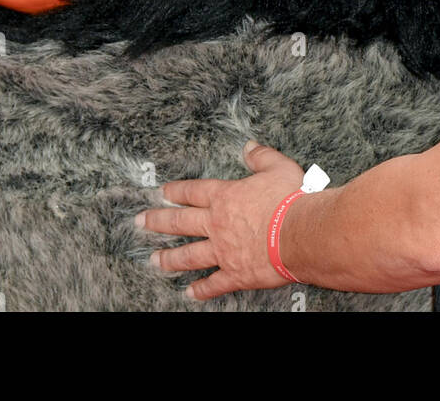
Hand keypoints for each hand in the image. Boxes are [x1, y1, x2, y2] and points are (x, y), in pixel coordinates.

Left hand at [137, 140, 305, 300]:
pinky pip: (214, 284)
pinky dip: (202, 289)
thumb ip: (261, 157)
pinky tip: (190, 293)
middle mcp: (218, 224)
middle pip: (181, 222)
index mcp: (225, 197)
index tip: (161, 192)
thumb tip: (249, 147)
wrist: (299, 234)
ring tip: (154, 260)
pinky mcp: (236, 273)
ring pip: (189, 255)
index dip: (176, 191)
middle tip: (140, 222)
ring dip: (170, 258)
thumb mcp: (278, 167)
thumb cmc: (291, 200)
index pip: (194, 192)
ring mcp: (223, 251)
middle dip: (158, 222)